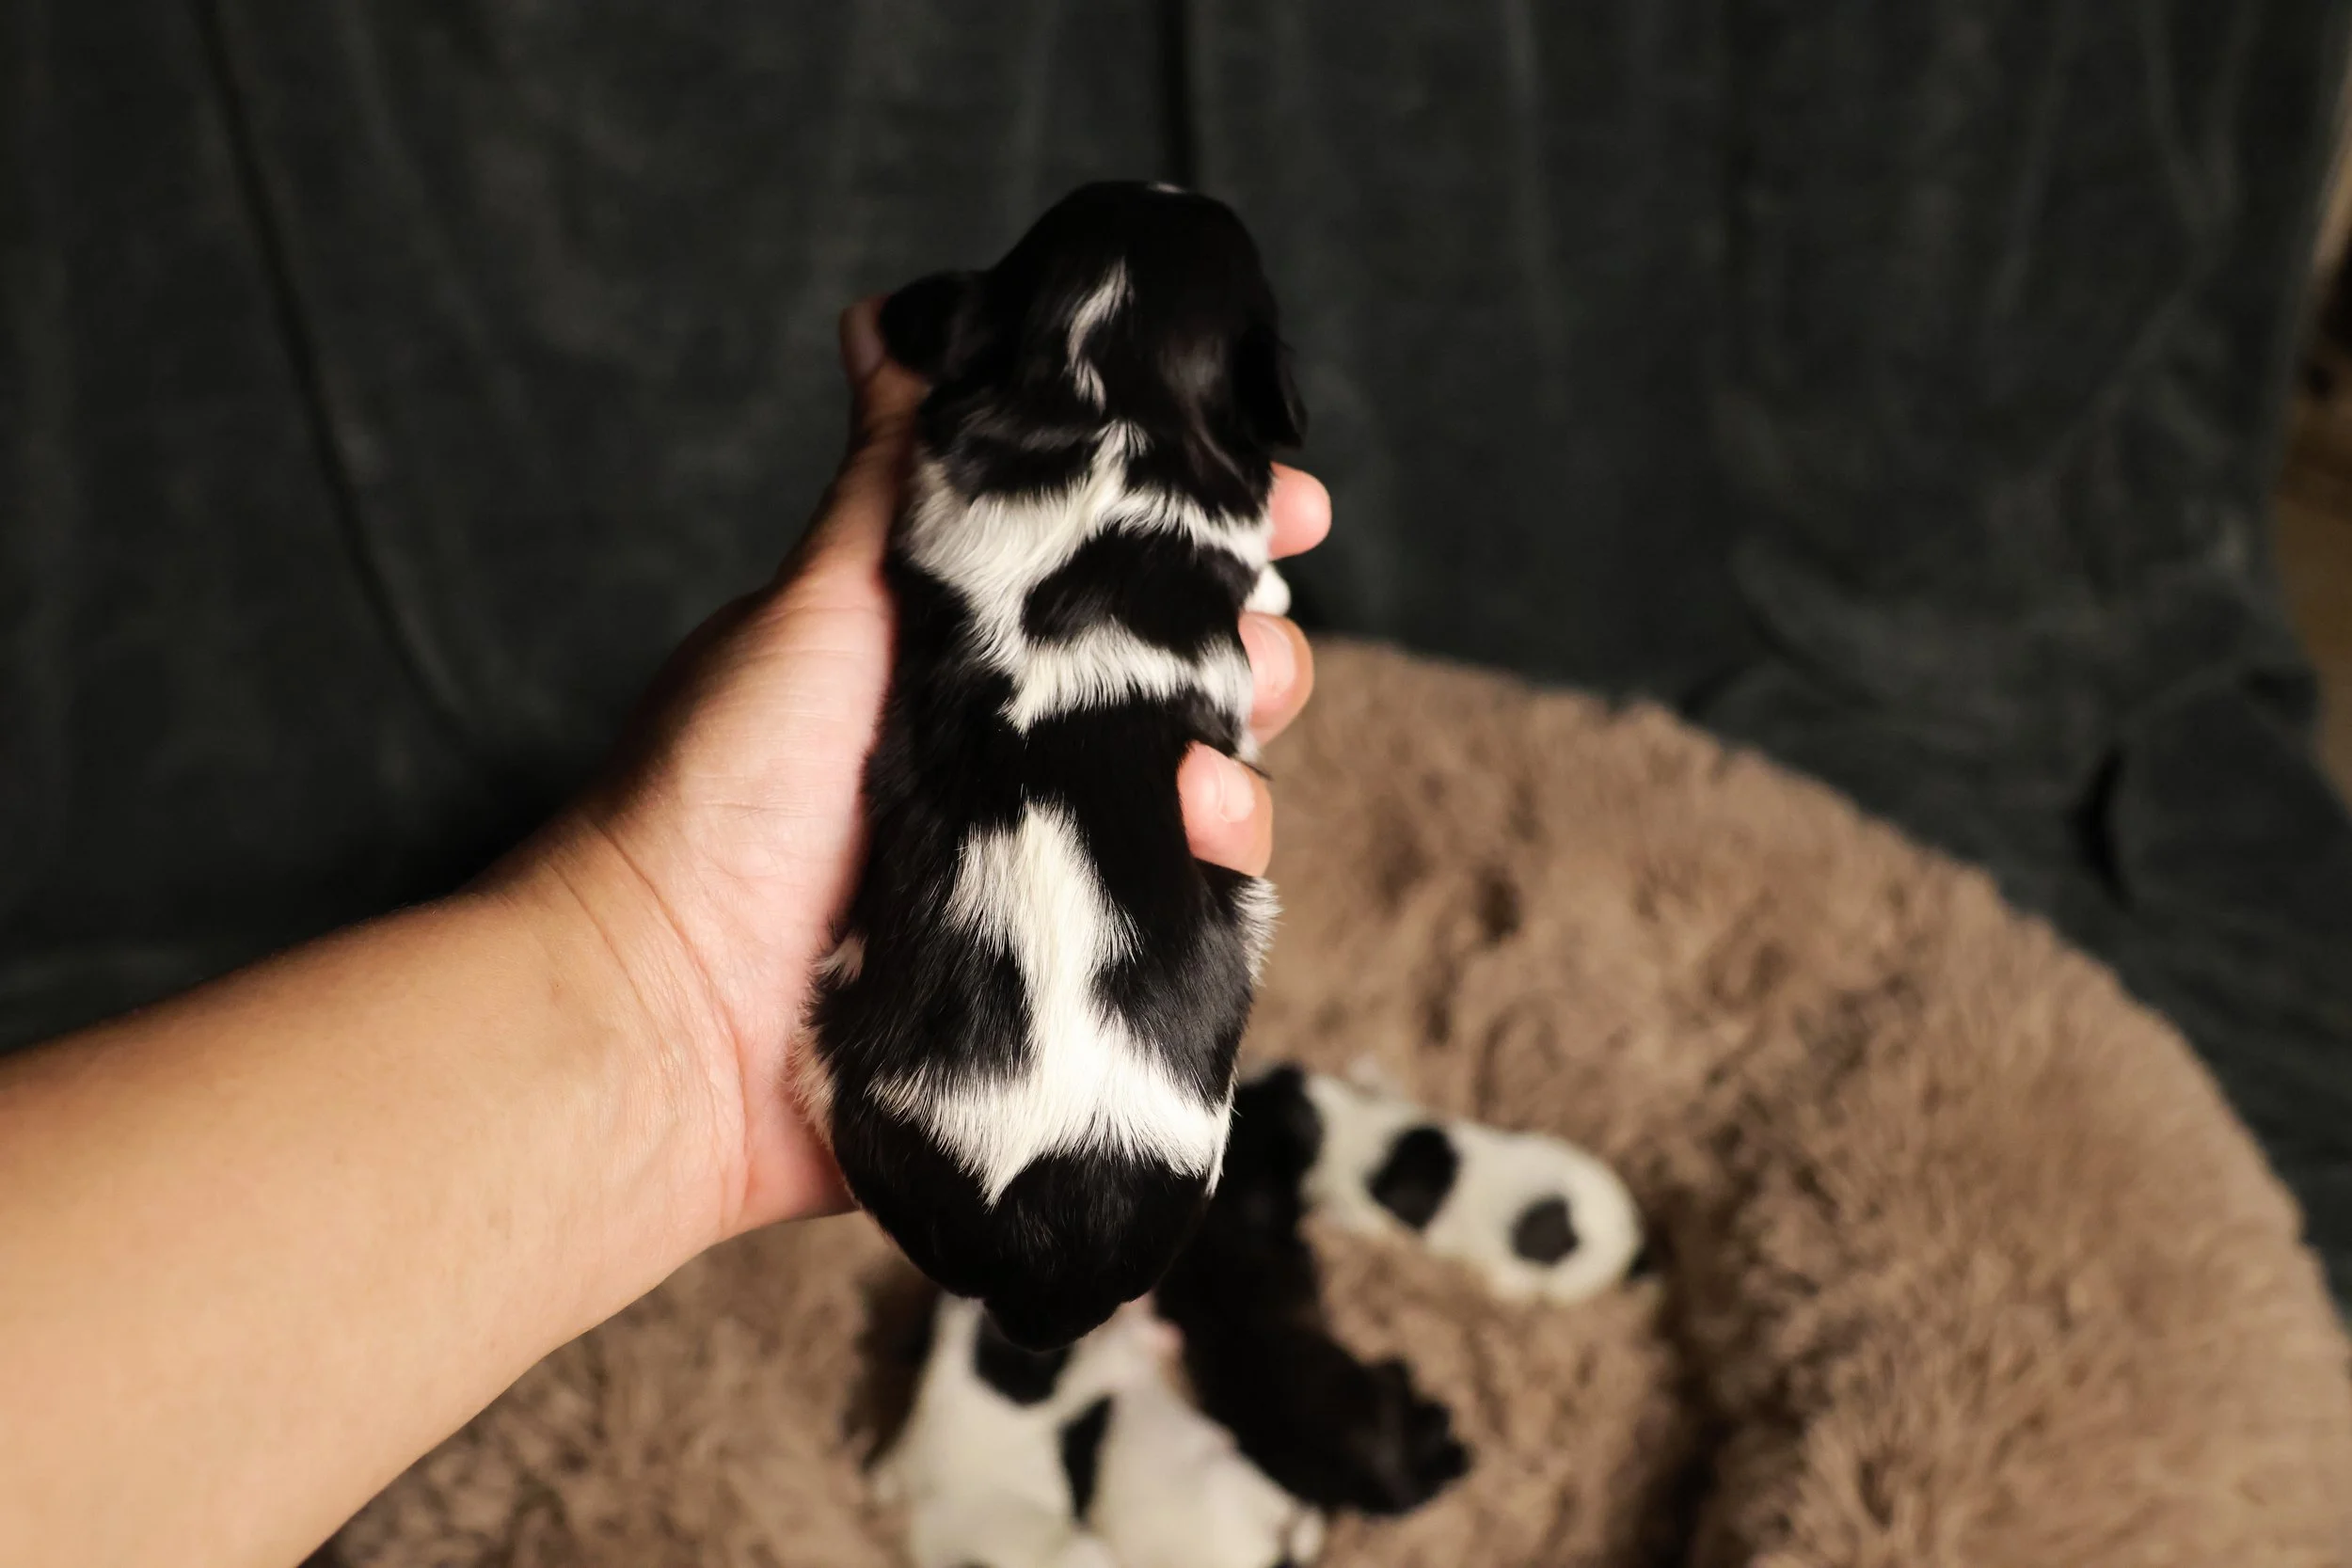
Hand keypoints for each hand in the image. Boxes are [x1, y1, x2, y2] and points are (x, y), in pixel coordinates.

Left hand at [512, 298, 1329, 1240]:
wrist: (670, 1018)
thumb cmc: (715, 796)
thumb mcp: (816, 605)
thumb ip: (887, 477)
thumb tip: (884, 320)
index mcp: (962, 655)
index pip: (1112, 576)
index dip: (1208, 533)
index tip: (1285, 505)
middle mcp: (1014, 755)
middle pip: (1183, 685)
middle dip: (1251, 644)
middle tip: (1256, 630)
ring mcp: (1047, 868)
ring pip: (1205, 799)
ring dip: (1239, 759)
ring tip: (1205, 758)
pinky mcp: (1069, 971)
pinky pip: (1190, 918)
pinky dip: (1220, 873)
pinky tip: (1202, 842)